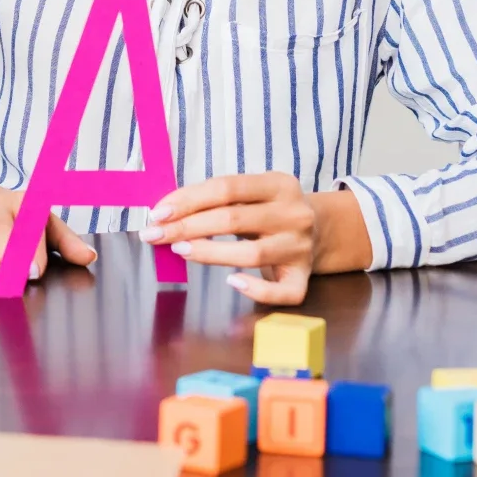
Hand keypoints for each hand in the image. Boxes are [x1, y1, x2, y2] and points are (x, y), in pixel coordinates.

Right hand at [0, 178, 97, 282]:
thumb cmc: (10, 218)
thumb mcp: (40, 223)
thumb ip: (65, 241)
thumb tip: (89, 257)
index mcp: (24, 205)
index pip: (30, 223)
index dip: (33, 247)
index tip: (35, 271)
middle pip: (2, 228)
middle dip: (8, 252)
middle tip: (13, 276)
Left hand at [140, 173, 344, 304]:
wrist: (321, 230)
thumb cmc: (269, 211)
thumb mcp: (253, 194)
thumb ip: (217, 199)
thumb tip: (166, 212)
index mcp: (279, 184)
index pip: (227, 188)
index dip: (189, 199)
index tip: (158, 213)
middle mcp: (294, 213)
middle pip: (234, 220)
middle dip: (188, 227)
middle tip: (156, 235)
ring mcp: (301, 247)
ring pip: (252, 254)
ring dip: (210, 254)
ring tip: (180, 250)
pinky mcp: (304, 277)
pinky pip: (282, 292)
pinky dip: (257, 291)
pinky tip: (232, 283)